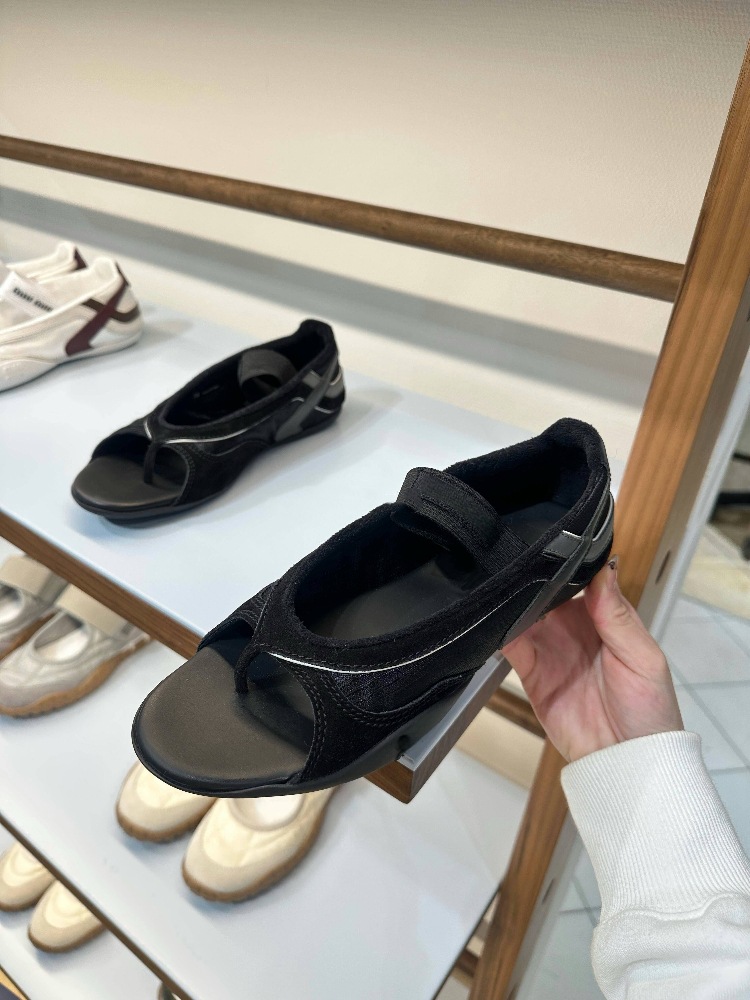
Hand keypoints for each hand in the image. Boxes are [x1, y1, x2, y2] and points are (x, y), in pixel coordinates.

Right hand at [502, 558, 682, 761]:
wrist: (625, 762)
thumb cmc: (648, 708)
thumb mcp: (642, 657)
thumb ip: (617, 615)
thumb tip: (604, 569)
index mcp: (605, 616)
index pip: (580, 579)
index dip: (564, 562)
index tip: (547, 544)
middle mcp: (574, 626)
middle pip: (546, 592)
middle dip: (530, 578)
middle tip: (514, 560)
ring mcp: (550, 647)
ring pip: (524, 613)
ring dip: (512, 601)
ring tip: (498, 586)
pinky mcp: (531, 671)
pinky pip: (510, 645)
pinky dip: (498, 631)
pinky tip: (491, 618)